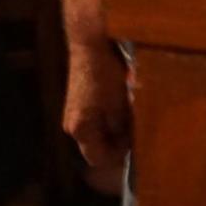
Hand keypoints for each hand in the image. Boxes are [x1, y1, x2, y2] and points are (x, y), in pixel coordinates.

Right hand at [63, 38, 130, 169]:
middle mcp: (71, 127)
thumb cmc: (104, 74)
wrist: (88, 47)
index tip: (134, 146)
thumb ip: (120, 129)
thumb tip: (127, 145)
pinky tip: (118, 109)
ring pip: (95, 135)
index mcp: (80, 129)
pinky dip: (106, 122)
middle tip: (133, 132)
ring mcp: (72, 116)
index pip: (98, 158)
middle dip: (115, 144)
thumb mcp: (118, 103)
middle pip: (95, 148)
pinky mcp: (76, 106)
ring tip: (128, 119)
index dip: (117, 156)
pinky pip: (92, 123)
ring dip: (111, 132)